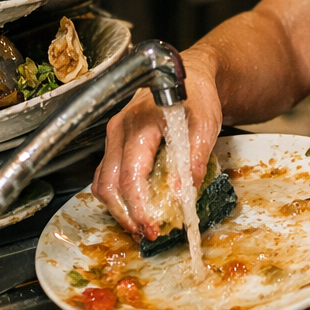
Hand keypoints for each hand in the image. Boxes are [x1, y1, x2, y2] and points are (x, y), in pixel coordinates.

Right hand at [92, 50, 223, 240]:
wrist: (188, 75)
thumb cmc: (197, 95)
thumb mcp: (206, 125)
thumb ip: (195, 158)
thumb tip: (182, 194)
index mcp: (141, 123)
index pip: (131, 175)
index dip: (139, 207)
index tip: (152, 227)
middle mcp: (120, 129)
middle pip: (109, 184)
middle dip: (125, 215)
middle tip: (147, 233)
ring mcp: (114, 135)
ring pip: (102, 182)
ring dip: (118, 209)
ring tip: (141, 225)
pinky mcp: (115, 142)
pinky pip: (107, 175)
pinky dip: (117, 196)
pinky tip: (136, 207)